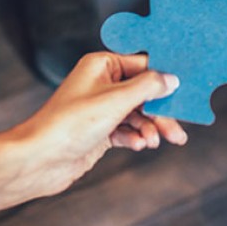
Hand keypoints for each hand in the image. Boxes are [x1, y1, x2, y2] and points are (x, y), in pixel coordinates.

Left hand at [3, 52, 187, 198]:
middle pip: (144, 93)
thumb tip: (171, 78)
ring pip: (139, 114)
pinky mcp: (100, 130)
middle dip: (161, 112)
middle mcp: (102, 83)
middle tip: (177, 130)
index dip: (164, 78)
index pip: (143, 64)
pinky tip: (140, 145)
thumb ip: (148, 86)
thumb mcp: (116, 101)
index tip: (186, 90)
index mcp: (102, 65)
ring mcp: (101, 108)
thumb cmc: (69, 124)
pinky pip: (128, 130)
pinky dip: (136, 137)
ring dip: (150, 127)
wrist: (39, 160)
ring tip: (156, 141)